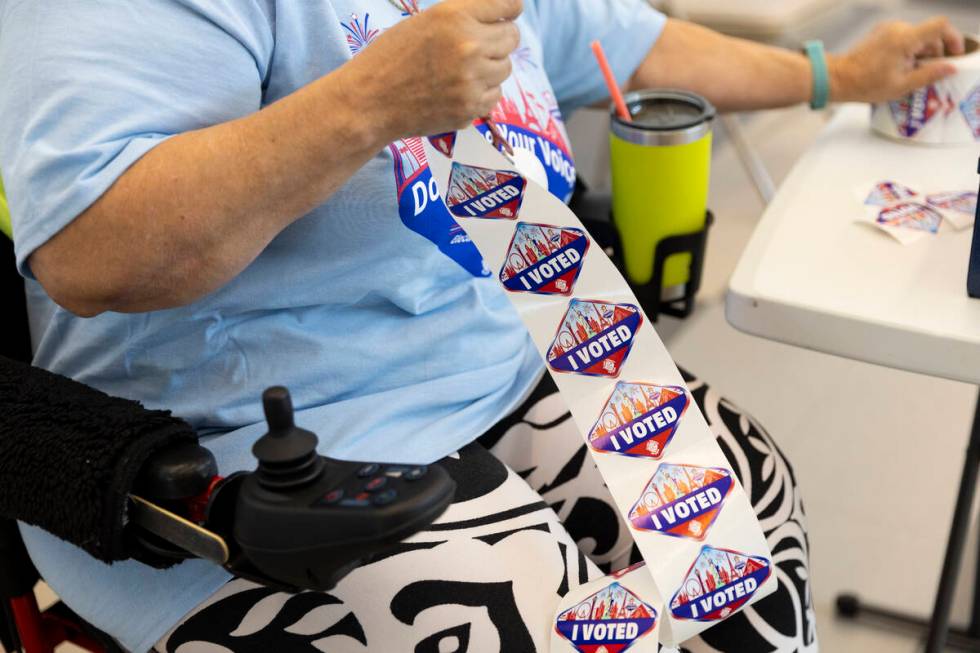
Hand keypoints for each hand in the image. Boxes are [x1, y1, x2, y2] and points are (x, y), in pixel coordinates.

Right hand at [346, 0, 521, 138]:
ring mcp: (471, 80)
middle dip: (501, 39)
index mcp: (454, 16)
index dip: (510, 10)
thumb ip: (462, 17)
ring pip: (505, 68)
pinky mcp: (470, 108)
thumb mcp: (424, 22)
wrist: (369, 102)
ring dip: (491, 67)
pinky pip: (495, 95)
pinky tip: (460, 89)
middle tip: (481, 46)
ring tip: (463, 69)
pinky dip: (483, 92)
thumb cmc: (391, 58)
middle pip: (511, 37)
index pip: (508, 6)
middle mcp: (468, 46)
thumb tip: (502, 16)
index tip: (510, 13)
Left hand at [829, 17, 965, 102]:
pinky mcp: (880, 33)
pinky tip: (899, 69)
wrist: (837, 78)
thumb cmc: (864, 85)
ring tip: (910, 74)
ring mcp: (887, 29)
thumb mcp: (901, 86)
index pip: (940, 26)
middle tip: (928, 73)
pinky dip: (907, 51)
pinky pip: (902, 38)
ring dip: (919, 54)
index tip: (954, 54)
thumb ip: (929, 75)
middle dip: (933, 53)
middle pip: (928, 34)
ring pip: (916, 37)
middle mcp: (897, 28)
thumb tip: (950, 68)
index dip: (952, 38)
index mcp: (905, 39)